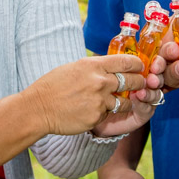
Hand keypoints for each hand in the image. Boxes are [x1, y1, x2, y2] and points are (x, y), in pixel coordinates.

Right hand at [26, 53, 152, 134]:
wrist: (38, 108)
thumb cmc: (53, 86)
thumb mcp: (74, 68)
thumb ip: (94, 68)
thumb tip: (110, 67)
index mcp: (94, 65)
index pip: (127, 61)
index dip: (138, 65)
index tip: (140, 68)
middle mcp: (100, 81)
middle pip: (132, 81)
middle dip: (139, 83)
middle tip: (139, 85)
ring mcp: (100, 100)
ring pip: (124, 102)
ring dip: (125, 102)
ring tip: (119, 102)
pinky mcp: (97, 117)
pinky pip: (109, 114)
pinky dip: (105, 113)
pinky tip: (94, 111)